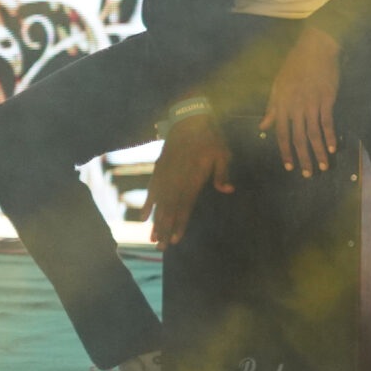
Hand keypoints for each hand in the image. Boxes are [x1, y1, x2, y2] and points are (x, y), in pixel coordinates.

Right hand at [145, 116, 231, 247]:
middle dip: (165, 230)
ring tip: (152, 239)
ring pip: (159, 205)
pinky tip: (143, 218)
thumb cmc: (210, 138)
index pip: (185, 207)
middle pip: (170, 211)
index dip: (180, 224)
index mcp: (192, 179)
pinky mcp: (158, 170)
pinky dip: (147, 205)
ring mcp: (165, 177)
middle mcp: (176, 181)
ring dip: (156, 223)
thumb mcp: (222, 154)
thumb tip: (228, 191)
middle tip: (161, 249)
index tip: (176, 240)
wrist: (188, 121)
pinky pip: (151, 191)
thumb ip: (222, 174)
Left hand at [260, 27, 340, 176]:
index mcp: (281, 105)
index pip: (281, 134)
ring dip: (318, 152)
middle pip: (298, 138)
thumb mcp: (278, 86)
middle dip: (303, 158)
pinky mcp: (326, 99)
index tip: (290, 166)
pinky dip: (329, 136)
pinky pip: (327, 121)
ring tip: (323, 166)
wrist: (315, 49)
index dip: (285, 152)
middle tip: (307, 174)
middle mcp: (295, 108)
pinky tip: (333, 147)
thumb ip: (272, 108)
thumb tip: (263, 126)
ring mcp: (311, 104)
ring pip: (313, 133)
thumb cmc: (295, 66)